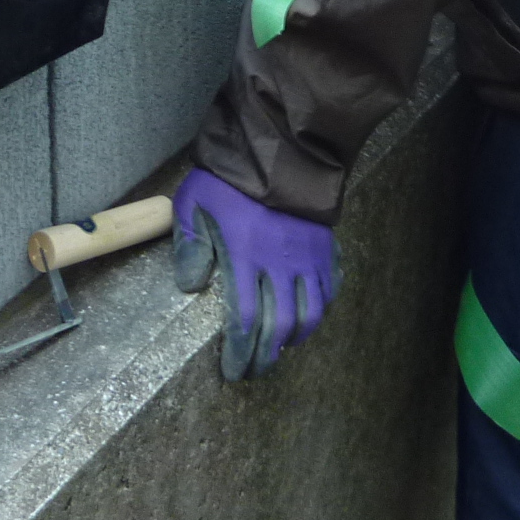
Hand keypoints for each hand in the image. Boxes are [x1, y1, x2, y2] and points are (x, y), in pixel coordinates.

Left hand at [172, 166, 340, 379]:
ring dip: (294, 338)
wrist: (280, 146)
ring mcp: (308, 257)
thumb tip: (190, 287)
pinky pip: (330, 289)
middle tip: (254, 373)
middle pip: (279, 326)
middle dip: (265, 357)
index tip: (232, 371)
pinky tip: (308, 317)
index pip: (245, 320)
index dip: (240, 352)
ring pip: (310, 313)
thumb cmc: (230, 177)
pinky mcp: (326, 247)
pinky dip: (320, 310)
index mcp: (245, 258)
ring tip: (280, 349)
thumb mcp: (193, 204)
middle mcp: (281, 265)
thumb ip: (190, 246)